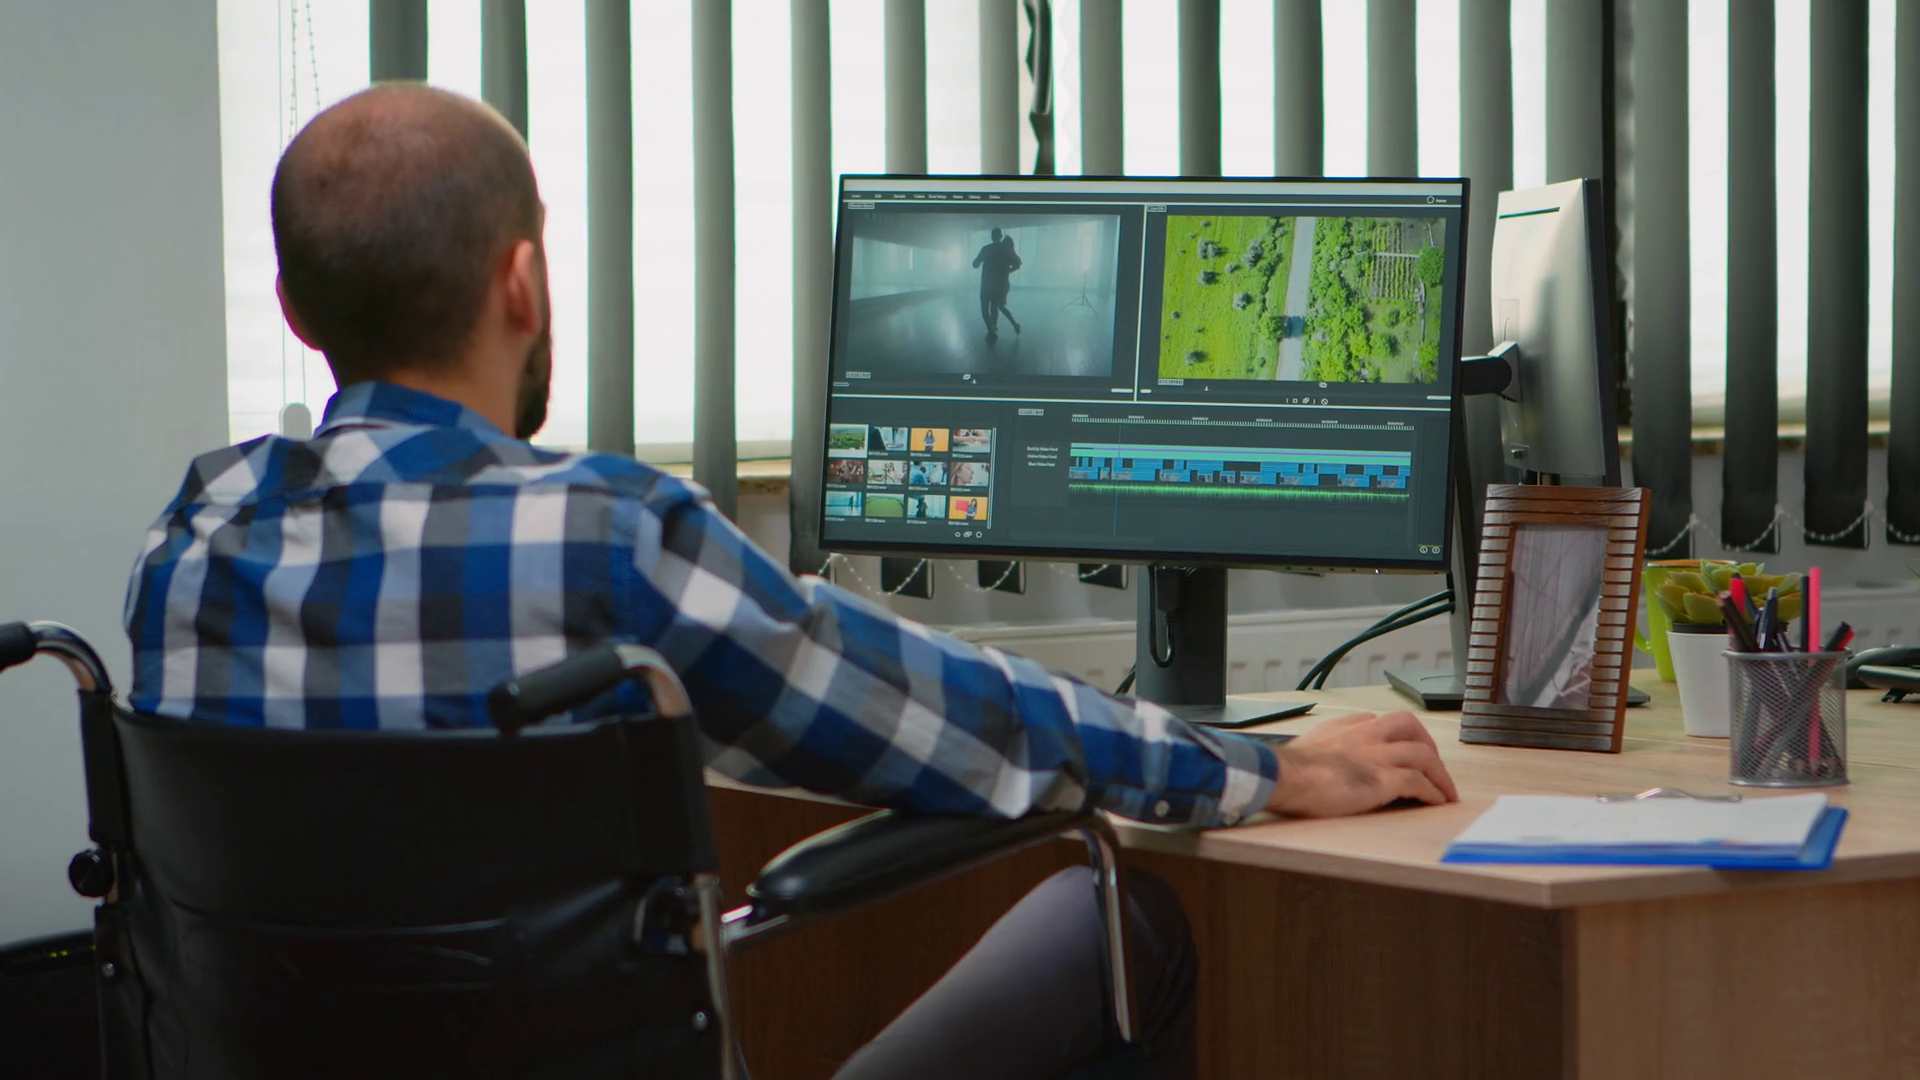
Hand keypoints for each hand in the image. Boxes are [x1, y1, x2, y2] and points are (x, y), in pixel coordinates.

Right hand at [1265, 711, 1458, 816]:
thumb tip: (1316, 759)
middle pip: (1408, 726)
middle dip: (1426, 743)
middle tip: (1433, 763)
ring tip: (1445, 790)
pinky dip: (1432, 792)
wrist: (1283, 776)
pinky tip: (1436, 801)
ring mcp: (1377, 756)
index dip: (1395, 735)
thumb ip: (1318, 746)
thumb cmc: (1285, 769)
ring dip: (1440, 773)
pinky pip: (1419, 782)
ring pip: (1423, 755)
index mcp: (1345, 727)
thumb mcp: (1304, 747)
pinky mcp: (1383, 779)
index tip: (1400, 748)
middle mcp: (1365, 736)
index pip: (1377, 721)